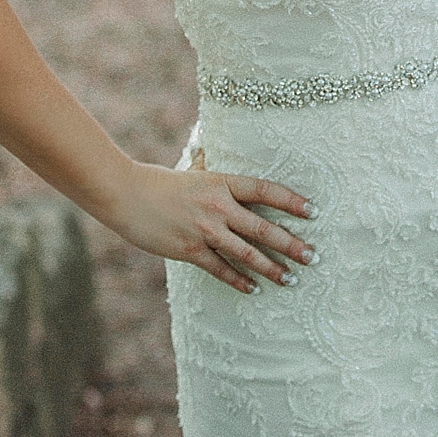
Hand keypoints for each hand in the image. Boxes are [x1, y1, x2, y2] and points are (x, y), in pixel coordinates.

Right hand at [99, 159, 316, 294]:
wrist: (124, 194)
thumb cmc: (159, 181)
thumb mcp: (192, 169)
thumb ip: (208, 164)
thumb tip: (210, 148)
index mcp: (222, 183)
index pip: (266, 191)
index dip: (291, 201)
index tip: (313, 212)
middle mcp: (219, 206)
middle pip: (264, 227)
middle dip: (291, 244)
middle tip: (313, 256)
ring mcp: (205, 230)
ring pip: (246, 252)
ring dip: (271, 268)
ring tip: (291, 278)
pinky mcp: (189, 250)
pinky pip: (220, 269)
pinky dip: (238, 280)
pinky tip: (253, 288)